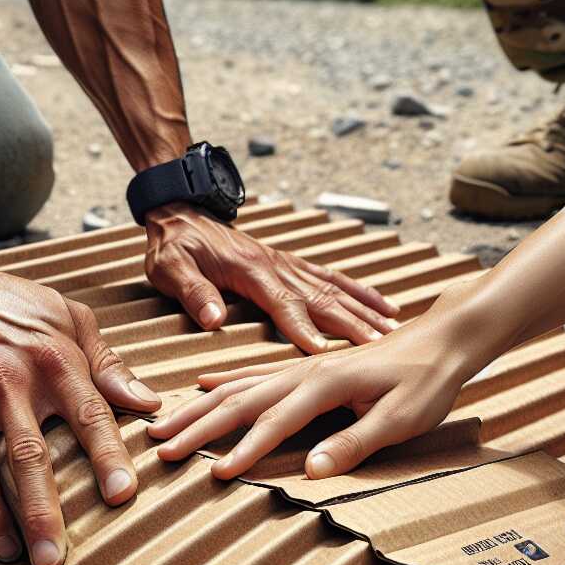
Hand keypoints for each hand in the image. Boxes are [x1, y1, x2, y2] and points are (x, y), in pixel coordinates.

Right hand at [0, 246, 160, 564]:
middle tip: (53, 562)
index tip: (123, 497)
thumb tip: (149, 402)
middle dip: (41, 514)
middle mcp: (5, 382)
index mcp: (51, 361)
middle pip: (27, 459)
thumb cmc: (6, 301)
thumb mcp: (67, 317)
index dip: (108, 457)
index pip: (89, 416)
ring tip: (8, 552)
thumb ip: (108, 364)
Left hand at [143, 203, 398, 352]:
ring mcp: (289, 264)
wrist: (180, 212)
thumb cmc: (173, 246)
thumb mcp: (171, 269)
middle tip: (380, 346)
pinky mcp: (293, 264)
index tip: (323, 353)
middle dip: (352, 323)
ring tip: (394, 329)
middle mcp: (278, 266)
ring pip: (336, 288)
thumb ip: (194, 293)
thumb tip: (213, 320)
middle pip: (323, 297)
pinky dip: (362, 292)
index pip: (283, 303)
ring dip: (366, 309)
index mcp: (252, 271)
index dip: (303, 328)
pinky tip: (385, 306)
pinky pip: (334, 278)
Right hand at [147, 283, 481, 478]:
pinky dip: (223, 382)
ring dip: (197, 408)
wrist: (443, 339)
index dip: (245, 450)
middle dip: (197, 427)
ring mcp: (300, 368)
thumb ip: (354, 443)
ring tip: (162, 425)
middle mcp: (303, 372)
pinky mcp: (304, 368)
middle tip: (161, 450)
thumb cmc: (426, 381)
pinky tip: (203, 386)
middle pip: (238, 401)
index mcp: (324, 385)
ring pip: (236, 387)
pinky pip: (252, 374)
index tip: (216, 474)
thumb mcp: (401, 419)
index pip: (275, 422)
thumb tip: (313, 470)